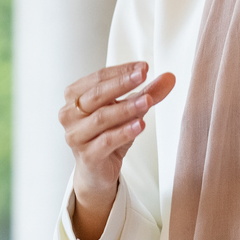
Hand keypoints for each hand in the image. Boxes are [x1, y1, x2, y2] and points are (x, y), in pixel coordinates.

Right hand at [59, 62, 175, 239]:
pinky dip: (124, 132)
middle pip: (96, 95)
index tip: (143, 67)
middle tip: (143, 75)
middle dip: (121, 84)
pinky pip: (106, 141)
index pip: (98, 78)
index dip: (121, 71)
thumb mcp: (129, 111)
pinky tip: (140, 125)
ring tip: (147, 100)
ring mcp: (76, 136)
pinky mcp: (87, 156)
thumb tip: (169, 77)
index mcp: (74, 97)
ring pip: (102, 118)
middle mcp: (69, 115)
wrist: (96, 172)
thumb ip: (146, 93)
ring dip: (126, 108)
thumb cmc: (107, 135)